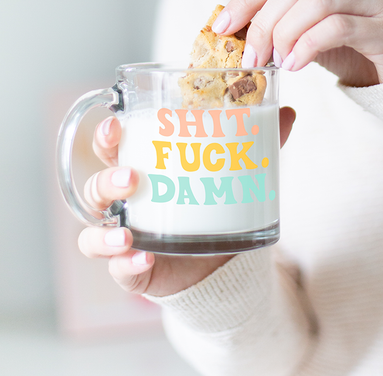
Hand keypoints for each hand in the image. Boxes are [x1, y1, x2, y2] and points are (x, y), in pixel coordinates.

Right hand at [77, 107, 296, 296]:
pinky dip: (126, 264)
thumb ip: (257, 145)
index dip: (107, 136)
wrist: (219, 261)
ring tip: (128, 231)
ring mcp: (127, 238)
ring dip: (105, 231)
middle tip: (130, 177)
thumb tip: (289, 112)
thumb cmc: (213, 205)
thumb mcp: (233, 174)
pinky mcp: (134, 269)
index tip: (115, 125)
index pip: (112, 149)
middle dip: (106, 180)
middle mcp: (128, 204)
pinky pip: (118, 269)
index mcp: (144, 171)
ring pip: (93, 232)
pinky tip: (144, 258)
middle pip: (96, 188)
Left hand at [212, 0, 382, 86]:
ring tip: (275, 62)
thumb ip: (285, 17)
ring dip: (284, 34)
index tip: (221, 26)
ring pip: (316, 1)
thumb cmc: (356, 46)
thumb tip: (234, 27)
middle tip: (250, 57)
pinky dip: (307, 46)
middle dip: (262, 23)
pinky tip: (295, 65)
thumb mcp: (315, 26)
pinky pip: (337, 27)